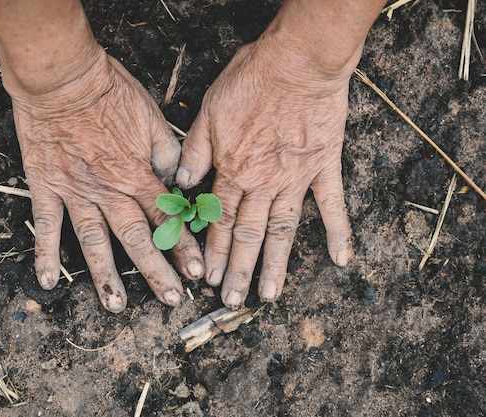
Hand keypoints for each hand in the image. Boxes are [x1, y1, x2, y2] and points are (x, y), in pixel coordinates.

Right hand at [11, 49, 203, 312]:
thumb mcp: (152, 116)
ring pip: (93, 241)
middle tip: (170, 300)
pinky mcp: (46, 187)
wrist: (63, 79)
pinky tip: (49, 281)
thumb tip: (180, 180)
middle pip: (135, 238)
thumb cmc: (109, 92)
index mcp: (136, 174)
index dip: (183, 246)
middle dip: (155, 272)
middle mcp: (108, 190)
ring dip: (106, 275)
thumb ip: (169, 152)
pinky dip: (45, 253)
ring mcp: (75, 192)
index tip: (197, 272)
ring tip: (115, 305)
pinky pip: (45, 225)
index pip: (165, 219)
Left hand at [176, 31, 355, 308]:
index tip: (209, 279)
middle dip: (239, 270)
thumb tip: (179, 184)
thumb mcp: (208, 110)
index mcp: (234, 169)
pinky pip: (332, 205)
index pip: (219, 220)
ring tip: (270, 295)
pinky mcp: (324, 167)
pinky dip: (338, 231)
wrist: (298, 61)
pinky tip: (342, 259)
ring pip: (283, 230)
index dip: (213, 251)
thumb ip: (194, 151)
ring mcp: (297, 178)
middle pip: (248, 234)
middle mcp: (264, 182)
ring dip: (276, 264)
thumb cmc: (251, 80)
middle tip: (233, 301)